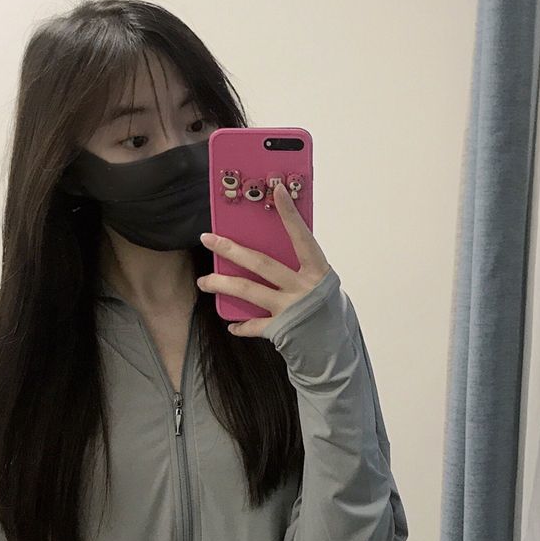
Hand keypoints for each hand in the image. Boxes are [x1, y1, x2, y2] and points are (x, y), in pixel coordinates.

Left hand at [196, 181, 331, 337]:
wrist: (336, 351)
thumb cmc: (329, 314)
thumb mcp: (322, 286)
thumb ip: (302, 269)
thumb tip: (274, 251)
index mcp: (317, 272)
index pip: (302, 238)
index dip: (290, 215)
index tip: (277, 189)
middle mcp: (303, 289)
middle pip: (261, 264)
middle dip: (231, 250)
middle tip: (209, 239)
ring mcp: (290, 310)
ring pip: (249, 291)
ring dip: (222, 284)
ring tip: (204, 281)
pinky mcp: (281, 330)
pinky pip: (254, 325)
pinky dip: (241, 325)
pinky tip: (231, 323)